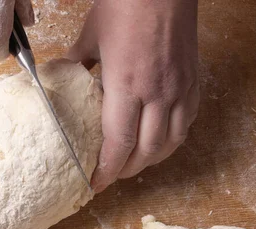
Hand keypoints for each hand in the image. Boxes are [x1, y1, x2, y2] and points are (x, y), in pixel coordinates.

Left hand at [67, 0, 198, 192]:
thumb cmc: (127, 4)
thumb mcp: (91, 35)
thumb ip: (77, 63)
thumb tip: (62, 77)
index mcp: (127, 84)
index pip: (119, 143)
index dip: (108, 170)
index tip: (96, 184)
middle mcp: (157, 93)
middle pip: (146, 151)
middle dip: (127, 170)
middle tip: (112, 175)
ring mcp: (179, 88)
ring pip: (171, 142)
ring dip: (151, 160)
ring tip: (134, 164)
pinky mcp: (193, 81)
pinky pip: (187, 122)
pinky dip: (172, 139)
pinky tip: (160, 140)